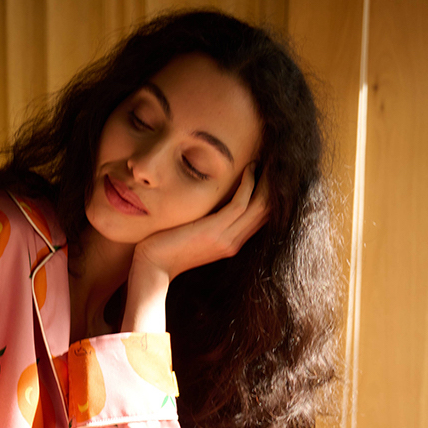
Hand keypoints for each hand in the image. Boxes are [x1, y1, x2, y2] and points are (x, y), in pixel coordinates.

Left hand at [133, 163, 268, 282]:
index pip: (261, 219)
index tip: (271, 174)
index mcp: (231, 243)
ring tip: (265, 161)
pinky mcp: (215, 231)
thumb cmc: (166, 247)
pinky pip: (241, 203)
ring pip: (261, 206)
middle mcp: (234, 242)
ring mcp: (226, 238)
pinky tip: (249, 168)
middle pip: (268, 212)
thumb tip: (211, 200)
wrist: (152, 267)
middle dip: (274, 186)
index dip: (271, 196)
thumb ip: (208, 221)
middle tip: (275, 162)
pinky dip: (248, 183)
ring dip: (265, 181)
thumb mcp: (194, 233)